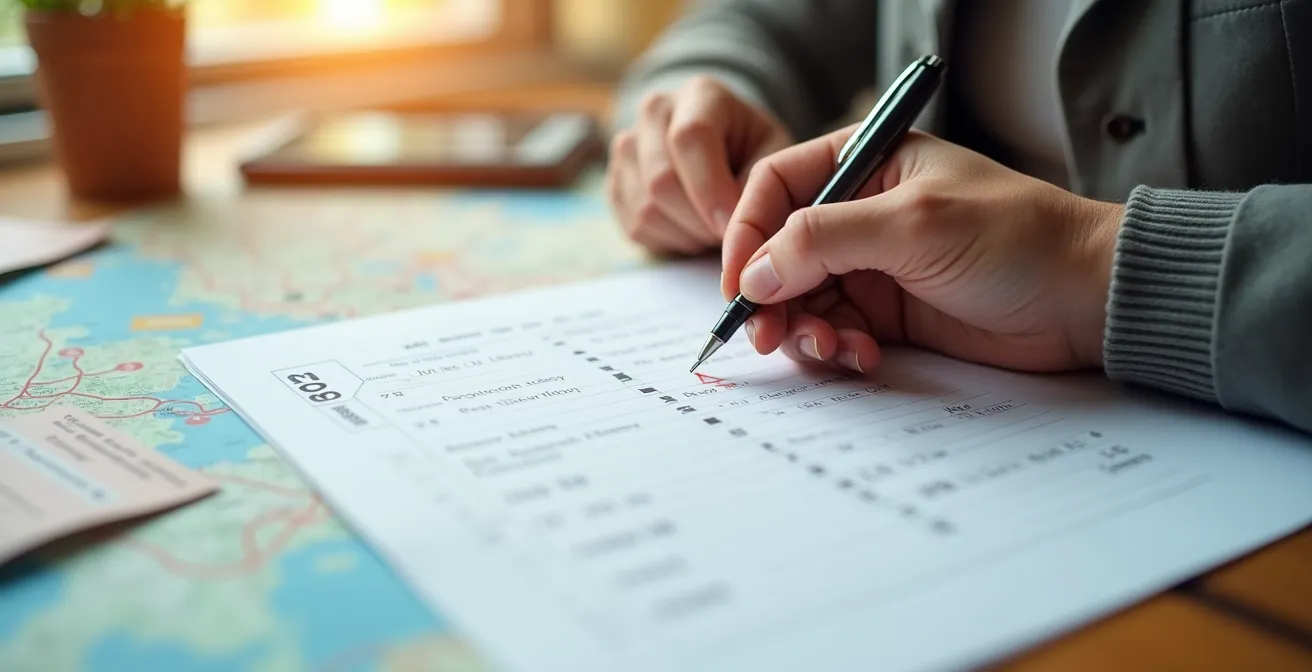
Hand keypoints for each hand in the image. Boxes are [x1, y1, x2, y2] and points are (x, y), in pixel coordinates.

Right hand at [606, 76, 793, 254]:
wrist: (722, 147)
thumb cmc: (753, 150)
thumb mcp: (774, 154)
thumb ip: (759, 183)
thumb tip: (732, 226)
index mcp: (700, 94)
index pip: (689, 138)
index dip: (710, 190)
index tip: (733, 226)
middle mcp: (654, 111)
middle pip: (660, 180)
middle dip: (699, 221)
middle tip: (729, 235)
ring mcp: (628, 146)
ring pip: (645, 208)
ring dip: (686, 234)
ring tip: (713, 229)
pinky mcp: (616, 181)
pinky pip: (635, 225)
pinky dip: (668, 239)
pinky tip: (691, 229)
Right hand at [721, 128, 1122, 374]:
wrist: (1086, 300)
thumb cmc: (1016, 238)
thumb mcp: (911, 225)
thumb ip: (823, 241)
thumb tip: (754, 272)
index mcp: (863, 163)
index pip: (775, 189)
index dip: (746, 234)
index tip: (739, 283)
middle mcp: (859, 213)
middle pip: (778, 252)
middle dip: (770, 296)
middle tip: (770, 335)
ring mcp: (872, 267)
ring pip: (801, 300)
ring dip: (804, 330)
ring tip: (833, 349)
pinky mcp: (888, 315)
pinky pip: (835, 333)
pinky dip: (836, 350)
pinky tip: (862, 358)